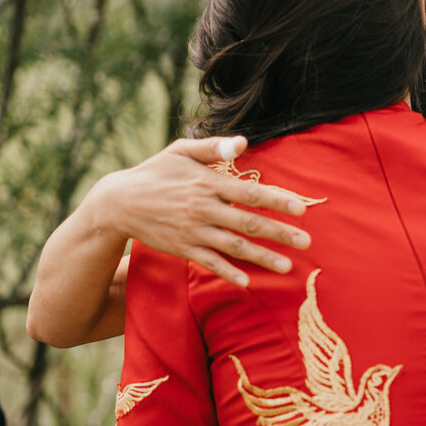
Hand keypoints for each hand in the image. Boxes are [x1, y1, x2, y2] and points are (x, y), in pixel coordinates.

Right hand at [91, 136, 310, 285]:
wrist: (118, 202)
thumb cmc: (156, 172)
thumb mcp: (181, 151)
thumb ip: (214, 148)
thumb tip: (243, 142)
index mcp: (208, 183)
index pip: (250, 192)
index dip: (277, 200)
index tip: (301, 208)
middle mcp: (204, 208)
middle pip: (248, 222)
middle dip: (279, 232)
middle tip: (306, 241)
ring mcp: (194, 231)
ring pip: (234, 246)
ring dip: (262, 257)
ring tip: (287, 266)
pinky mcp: (183, 248)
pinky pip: (210, 263)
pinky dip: (228, 273)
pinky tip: (248, 282)